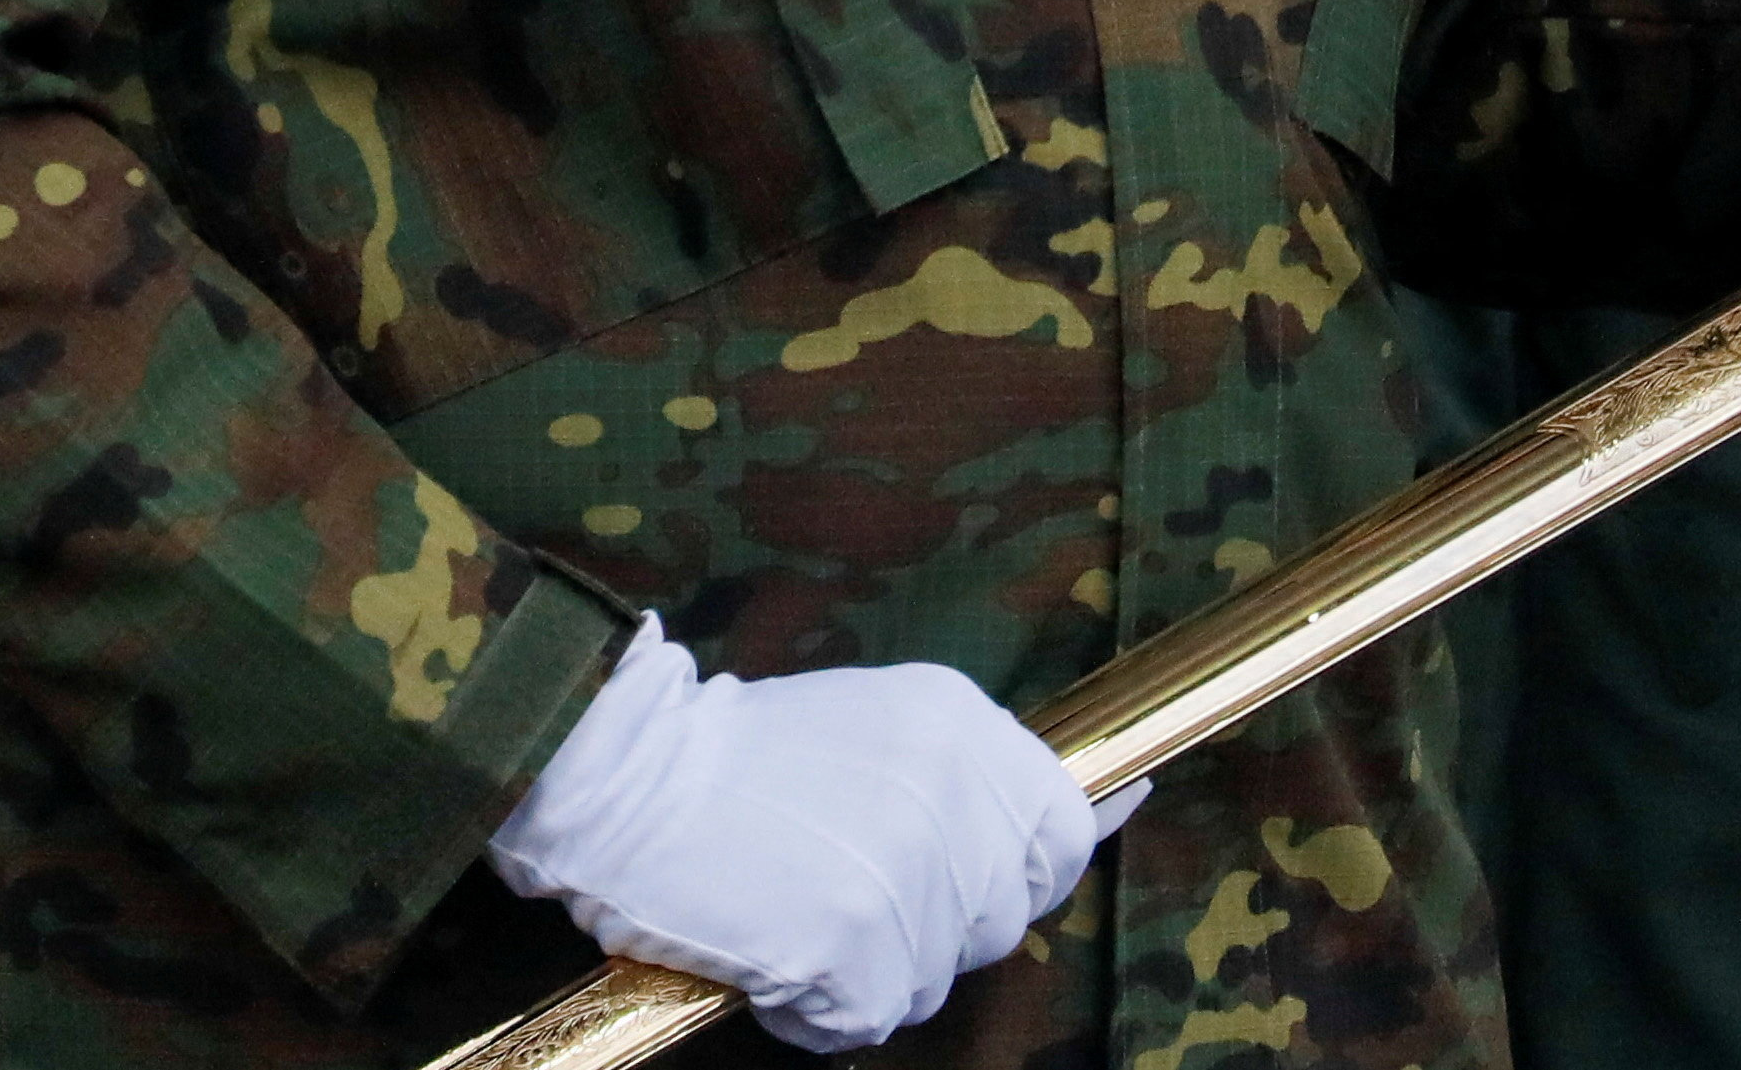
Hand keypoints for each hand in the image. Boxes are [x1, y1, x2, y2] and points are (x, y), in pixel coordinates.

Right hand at [489, 617, 1139, 1051]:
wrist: (625, 778)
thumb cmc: (737, 760)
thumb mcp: (883, 722)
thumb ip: (970, 771)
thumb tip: (1115, 803)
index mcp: (963, 729)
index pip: (1062, 829)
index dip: (1027, 875)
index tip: (981, 887)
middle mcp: (951, 796)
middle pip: (997, 921)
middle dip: (933, 932)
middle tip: (848, 900)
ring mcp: (904, 874)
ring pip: (931, 979)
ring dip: (870, 973)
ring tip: (795, 919)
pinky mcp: (850, 942)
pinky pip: (867, 1018)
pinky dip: (817, 1011)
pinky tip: (772, 961)